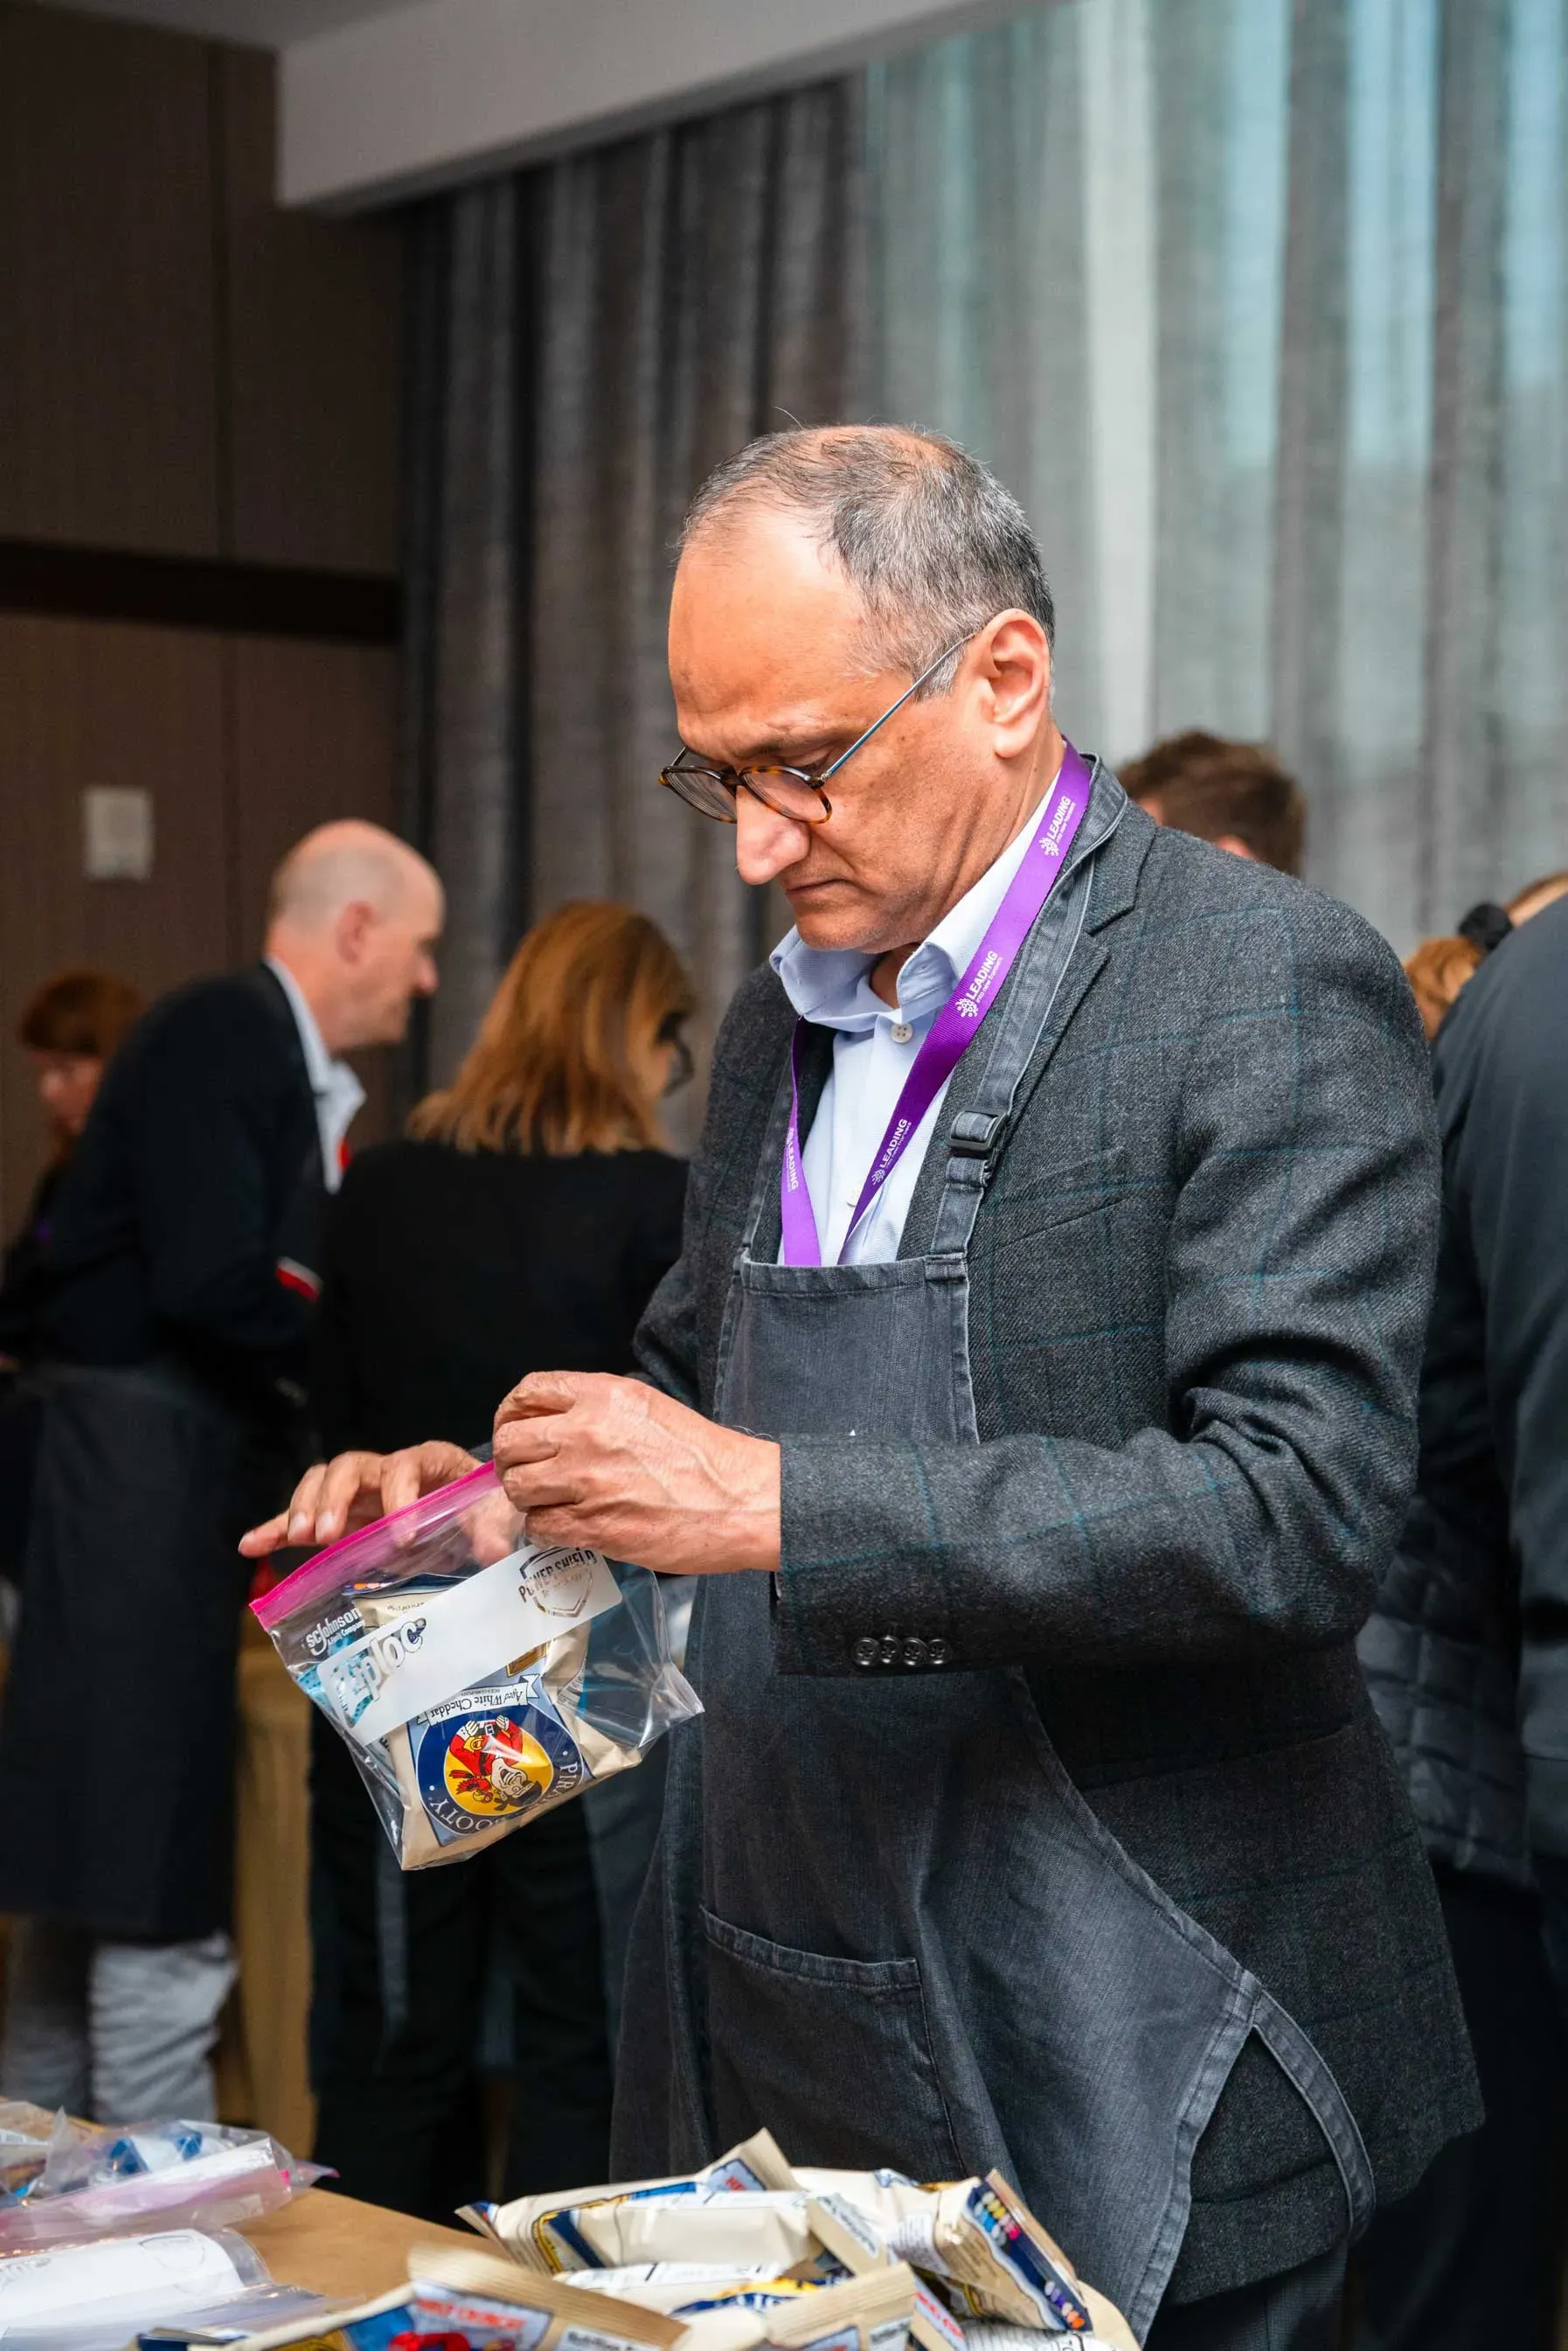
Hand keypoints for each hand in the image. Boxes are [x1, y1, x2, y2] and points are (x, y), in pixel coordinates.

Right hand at [239, 1441, 477, 1555]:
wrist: (472, 1513)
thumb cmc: (481, 1507)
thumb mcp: (494, 1514)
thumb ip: (492, 1528)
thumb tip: (494, 1551)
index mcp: (428, 1461)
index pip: (405, 1467)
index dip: (400, 1498)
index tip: (402, 1537)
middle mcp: (387, 1469)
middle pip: (349, 1467)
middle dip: (334, 1498)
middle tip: (329, 1534)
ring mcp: (358, 1492)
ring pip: (320, 1482)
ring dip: (303, 1508)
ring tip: (299, 1538)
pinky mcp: (339, 1516)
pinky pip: (300, 1517)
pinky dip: (274, 1528)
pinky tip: (250, 1545)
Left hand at [492, 1373, 779, 1575]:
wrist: (741, 1500)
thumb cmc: (702, 1456)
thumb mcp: (647, 1408)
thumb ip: (596, 1411)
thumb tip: (552, 1428)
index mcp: (603, 1396)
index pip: (528, 1393)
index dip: (511, 1414)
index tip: (516, 1430)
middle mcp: (587, 1432)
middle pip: (510, 1443)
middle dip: (512, 1461)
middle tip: (529, 1474)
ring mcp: (587, 1480)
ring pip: (517, 1488)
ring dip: (527, 1498)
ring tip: (551, 1503)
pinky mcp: (593, 1525)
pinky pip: (539, 1527)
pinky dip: (546, 1530)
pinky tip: (569, 1526)